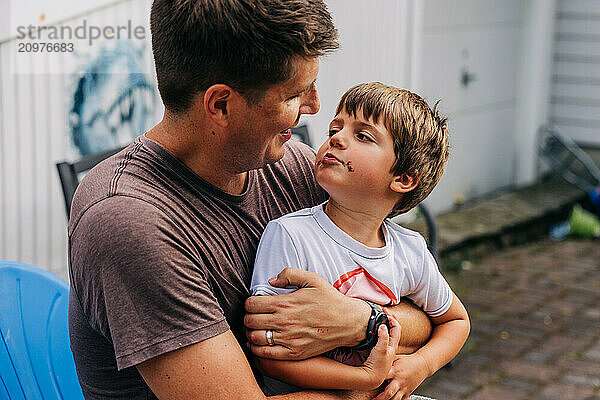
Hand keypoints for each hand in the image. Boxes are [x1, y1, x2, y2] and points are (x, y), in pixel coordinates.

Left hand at [244, 267, 370, 359]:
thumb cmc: (330, 299)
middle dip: (248, 317)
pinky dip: (256, 349)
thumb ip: (290, 274)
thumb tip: (271, 279)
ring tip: (255, 329)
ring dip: (250, 333)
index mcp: (286, 303)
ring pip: (255, 338)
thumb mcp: (312, 279)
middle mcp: (284, 321)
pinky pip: (265, 354)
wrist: (349, 322)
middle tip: (253, 316)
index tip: (254, 304)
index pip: (252, 304)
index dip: (249, 303)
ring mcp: (288, 339)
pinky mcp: (294, 353)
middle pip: (250, 321)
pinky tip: (258, 343)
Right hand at [359, 317, 400, 388]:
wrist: (371, 378)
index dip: (392, 319)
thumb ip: (383, 337)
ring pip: (386, 333)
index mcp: (392, 345)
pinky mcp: (377, 352)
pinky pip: (380, 338)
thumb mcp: (381, 350)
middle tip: (384, 311)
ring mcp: (384, 349)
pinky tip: (373, 331)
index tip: (385, 313)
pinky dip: (378, 332)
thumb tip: (383, 325)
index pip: (396, 328)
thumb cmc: (377, 366)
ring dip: (384, 324)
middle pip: (392, 329)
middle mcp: (389, 346)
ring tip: (381, 318)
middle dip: (389, 319)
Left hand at [373, 353, 429, 399]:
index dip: (375, 380)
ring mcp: (404, 388)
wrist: (423, 364)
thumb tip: (373, 358)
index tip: (368, 384)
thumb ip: (385, 362)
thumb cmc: (407, 360)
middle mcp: (399, 380)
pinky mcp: (408, 392)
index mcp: (395, 371)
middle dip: (380, 398)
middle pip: (389, 392)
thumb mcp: (395, 358)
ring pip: (395, 399)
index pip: (383, 376)